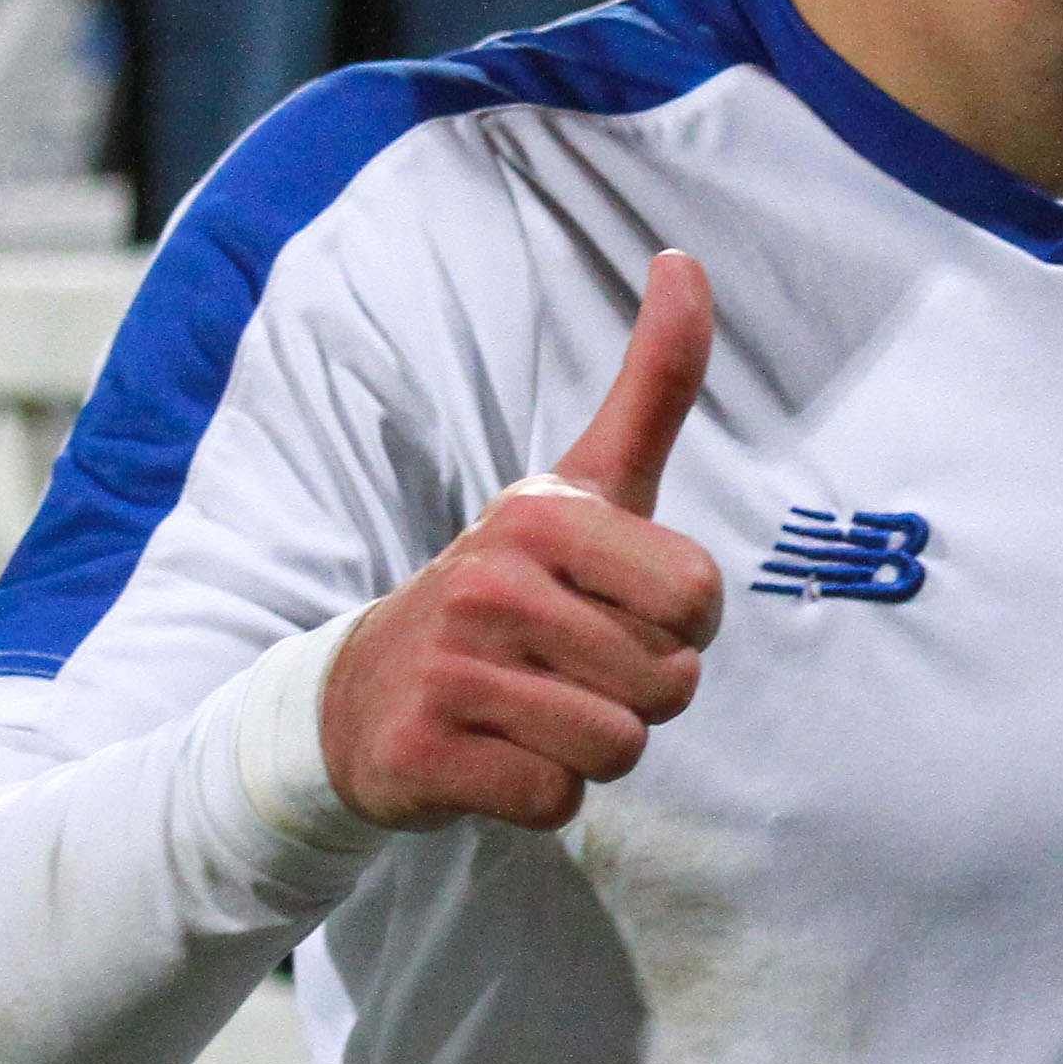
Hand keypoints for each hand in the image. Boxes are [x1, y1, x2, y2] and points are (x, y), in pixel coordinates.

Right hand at [321, 251, 722, 833]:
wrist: (362, 694)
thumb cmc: (510, 589)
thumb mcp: (583, 487)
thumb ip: (653, 386)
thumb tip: (687, 261)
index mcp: (542, 514)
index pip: (700, 600)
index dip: (681, 629)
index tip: (619, 612)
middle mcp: (491, 581)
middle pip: (667, 686)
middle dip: (639, 697)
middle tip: (568, 671)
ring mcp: (450, 669)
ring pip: (617, 748)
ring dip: (591, 749)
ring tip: (534, 711)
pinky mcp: (422, 753)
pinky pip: (555, 802)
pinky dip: (540, 795)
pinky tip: (494, 754)